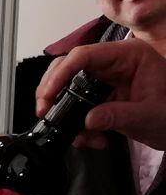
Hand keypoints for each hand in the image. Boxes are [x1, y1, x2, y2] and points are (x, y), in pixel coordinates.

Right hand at [35, 38, 165, 150]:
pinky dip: (78, 125)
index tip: (48, 94)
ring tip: (78, 135)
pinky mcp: (102, 96)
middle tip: (44, 110)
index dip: (61, 73)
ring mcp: (107, 80)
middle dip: (53, 90)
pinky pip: (79, 106)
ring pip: (69, 87)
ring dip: (66, 112)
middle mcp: (114, 64)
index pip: (85, 55)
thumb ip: (119, 116)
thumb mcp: (150, 116)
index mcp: (129, 56)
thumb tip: (88, 119)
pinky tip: (90, 138)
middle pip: (69, 68)